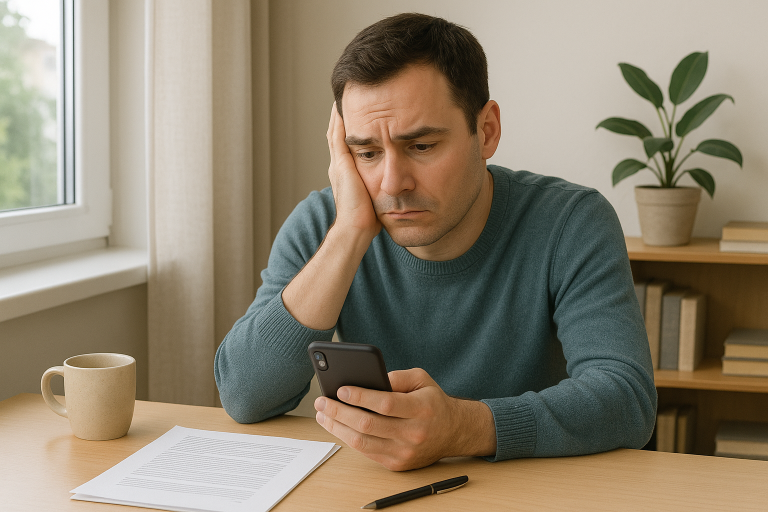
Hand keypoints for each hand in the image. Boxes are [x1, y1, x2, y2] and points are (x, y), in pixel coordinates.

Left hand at [314, 368, 496, 470]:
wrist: (453, 432)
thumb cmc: (433, 401)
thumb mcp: (422, 379)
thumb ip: (397, 376)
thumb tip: (369, 379)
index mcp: (422, 409)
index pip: (386, 404)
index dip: (361, 397)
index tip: (340, 389)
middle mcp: (414, 433)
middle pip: (368, 425)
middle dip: (339, 412)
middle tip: (322, 401)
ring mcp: (405, 452)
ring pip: (362, 442)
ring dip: (337, 428)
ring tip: (323, 414)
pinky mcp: (397, 464)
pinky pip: (367, 452)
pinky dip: (348, 439)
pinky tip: (338, 426)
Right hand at [326, 103, 380, 238]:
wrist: (356, 229)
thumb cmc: (368, 221)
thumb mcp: (377, 198)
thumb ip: (382, 188)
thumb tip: (399, 185)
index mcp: (346, 174)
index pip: (346, 145)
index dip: (351, 128)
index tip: (359, 113)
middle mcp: (338, 166)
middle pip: (337, 134)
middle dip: (344, 116)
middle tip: (350, 97)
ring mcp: (338, 164)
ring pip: (336, 131)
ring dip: (341, 113)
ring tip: (347, 95)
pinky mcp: (342, 164)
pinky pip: (338, 135)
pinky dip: (340, 120)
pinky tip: (344, 105)